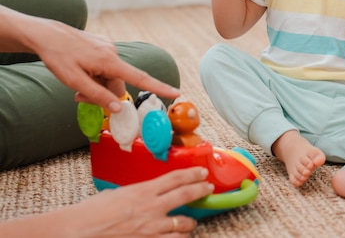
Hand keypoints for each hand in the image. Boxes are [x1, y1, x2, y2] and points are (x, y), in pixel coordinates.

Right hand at [0, 167, 214, 237]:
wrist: (76, 232)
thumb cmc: (89, 214)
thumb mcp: (116, 195)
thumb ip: (135, 195)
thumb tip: (144, 196)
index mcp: (143, 191)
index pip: (176, 178)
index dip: (193, 174)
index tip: (202, 173)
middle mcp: (151, 209)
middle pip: (186, 196)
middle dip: (200, 191)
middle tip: (207, 189)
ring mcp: (151, 230)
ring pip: (183, 226)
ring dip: (189, 224)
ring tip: (191, 223)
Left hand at [29, 18, 180, 112]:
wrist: (46, 34)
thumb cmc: (58, 57)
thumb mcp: (74, 81)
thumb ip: (98, 95)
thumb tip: (118, 108)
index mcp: (109, 61)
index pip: (140, 78)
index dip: (159, 87)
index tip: (176, 93)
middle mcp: (113, 52)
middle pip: (118, 83)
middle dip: (104, 94)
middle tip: (80, 98)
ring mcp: (108, 48)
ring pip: (111, 76)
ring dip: (98, 84)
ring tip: (76, 84)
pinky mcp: (102, 46)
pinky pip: (106, 67)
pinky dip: (96, 74)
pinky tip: (81, 70)